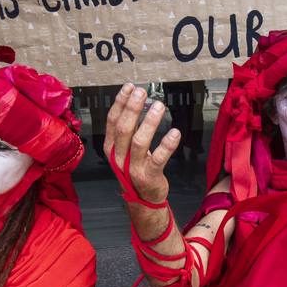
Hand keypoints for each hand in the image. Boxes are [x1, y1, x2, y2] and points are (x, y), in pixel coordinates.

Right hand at [104, 83, 179, 203]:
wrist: (142, 198)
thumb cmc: (135, 168)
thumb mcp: (124, 150)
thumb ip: (127, 129)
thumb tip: (134, 100)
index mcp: (111, 147)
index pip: (112, 121)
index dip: (120, 102)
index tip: (130, 87)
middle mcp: (119, 157)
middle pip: (124, 128)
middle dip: (132, 108)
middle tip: (143, 93)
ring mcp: (133, 168)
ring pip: (139, 141)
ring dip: (149, 122)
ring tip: (159, 106)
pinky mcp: (149, 176)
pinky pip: (158, 159)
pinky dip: (167, 145)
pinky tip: (175, 132)